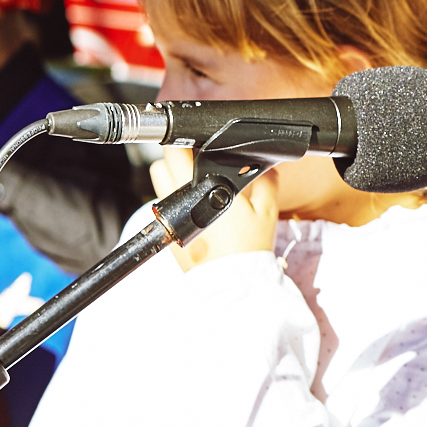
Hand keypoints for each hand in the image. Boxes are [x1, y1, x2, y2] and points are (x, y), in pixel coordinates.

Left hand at [151, 147, 279, 270]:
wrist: (236, 284)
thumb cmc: (248, 248)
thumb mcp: (266, 210)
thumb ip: (266, 181)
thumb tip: (265, 165)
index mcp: (199, 191)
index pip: (175, 153)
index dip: (185, 142)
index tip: (198, 142)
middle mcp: (177, 204)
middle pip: (160, 166)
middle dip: (176, 160)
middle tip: (197, 164)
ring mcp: (170, 223)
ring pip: (160, 189)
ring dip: (173, 183)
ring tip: (198, 189)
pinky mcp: (170, 238)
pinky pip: (166, 212)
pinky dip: (177, 206)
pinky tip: (199, 212)